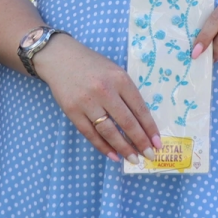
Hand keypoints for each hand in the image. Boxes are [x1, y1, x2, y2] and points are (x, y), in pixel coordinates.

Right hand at [35, 35, 160, 161]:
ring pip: (109, 131)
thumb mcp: (115, 71)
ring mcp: (87, 102)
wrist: (61, 58)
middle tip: (149, 155)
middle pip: (127, 122)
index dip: (150, 128)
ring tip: (133, 159)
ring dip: (123, 148)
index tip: (157, 142)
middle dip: (140, 142)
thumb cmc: (92, 65)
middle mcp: (105, 91)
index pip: (140, 109)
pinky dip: (103, 147)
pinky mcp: (72, 111)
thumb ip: (126, 92)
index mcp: (120, 79)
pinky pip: (90, 134)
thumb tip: (141, 122)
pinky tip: (114, 155)